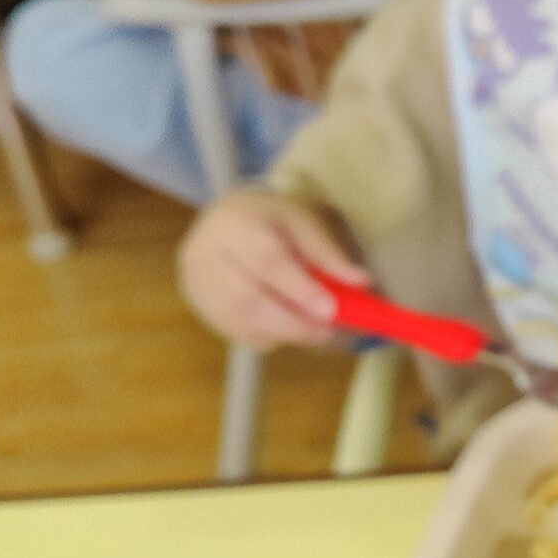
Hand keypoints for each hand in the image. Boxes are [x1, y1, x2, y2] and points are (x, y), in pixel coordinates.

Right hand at [178, 191, 367, 349]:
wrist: (222, 222)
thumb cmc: (268, 220)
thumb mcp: (301, 222)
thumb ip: (327, 253)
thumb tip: (361, 282)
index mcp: (234, 225)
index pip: (266, 262)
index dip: (299, 290)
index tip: (330, 310)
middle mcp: (205, 256)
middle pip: (247, 300)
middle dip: (293, 322)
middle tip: (327, 331)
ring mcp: (196, 286)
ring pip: (240, 323)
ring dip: (284, 333)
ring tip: (314, 332)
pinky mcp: (199, 308)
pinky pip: (236, 333)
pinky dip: (268, 337)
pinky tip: (287, 329)